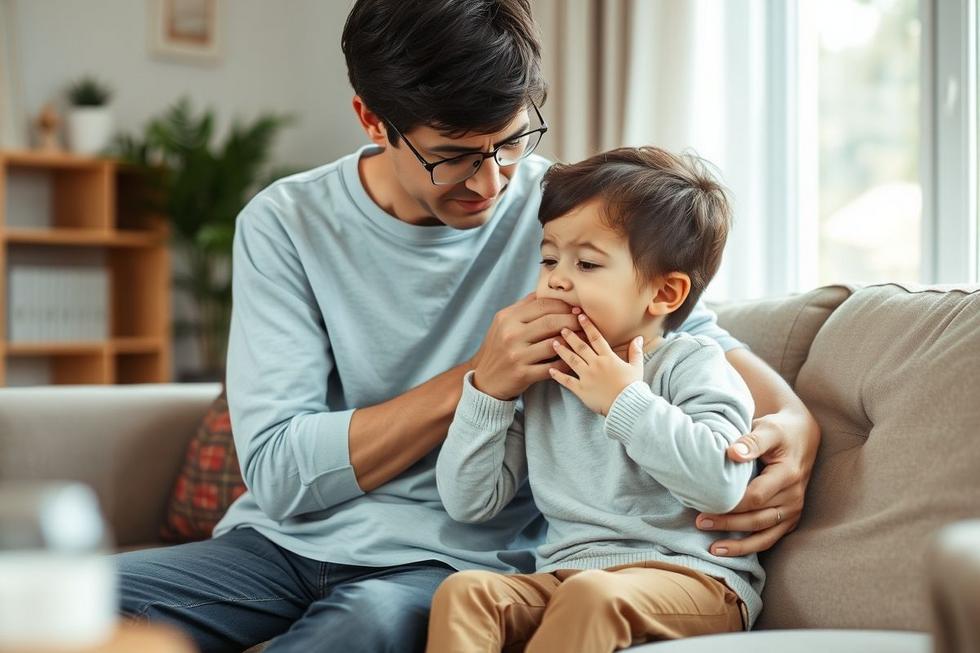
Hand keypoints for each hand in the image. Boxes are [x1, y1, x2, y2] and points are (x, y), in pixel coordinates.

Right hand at [471, 293, 577, 399]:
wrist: (484, 379)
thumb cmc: (499, 347)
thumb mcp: (504, 323)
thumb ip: (524, 307)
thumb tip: (546, 290)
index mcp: (507, 318)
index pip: (542, 305)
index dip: (563, 305)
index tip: (576, 309)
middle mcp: (510, 334)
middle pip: (550, 322)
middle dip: (572, 320)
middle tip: (584, 321)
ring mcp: (516, 355)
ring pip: (554, 343)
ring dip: (573, 340)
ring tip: (584, 338)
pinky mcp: (523, 374)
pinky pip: (552, 366)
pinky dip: (566, 361)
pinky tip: (574, 358)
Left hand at [548, 313, 643, 414]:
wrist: (627, 405)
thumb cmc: (633, 387)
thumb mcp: (637, 367)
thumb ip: (636, 351)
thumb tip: (638, 338)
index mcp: (608, 358)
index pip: (596, 338)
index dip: (588, 326)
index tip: (579, 316)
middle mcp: (596, 364)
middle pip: (580, 347)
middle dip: (570, 336)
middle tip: (562, 328)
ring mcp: (587, 377)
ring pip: (572, 360)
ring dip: (562, 351)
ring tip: (554, 343)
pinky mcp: (581, 390)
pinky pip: (567, 381)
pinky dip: (558, 375)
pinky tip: (550, 370)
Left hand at [696, 410, 819, 555]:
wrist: (802, 437)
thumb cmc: (779, 431)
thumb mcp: (767, 429)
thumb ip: (751, 441)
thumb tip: (732, 453)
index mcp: (788, 475)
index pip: (757, 496)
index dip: (732, 503)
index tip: (706, 503)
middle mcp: (794, 497)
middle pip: (758, 518)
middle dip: (728, 523)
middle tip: (699, 522)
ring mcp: (793, 510)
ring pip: (765, 534)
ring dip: (738, 544)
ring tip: (712, 549)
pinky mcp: (790, 518)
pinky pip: (770, 538)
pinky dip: (750, 547)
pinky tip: (730, 552)